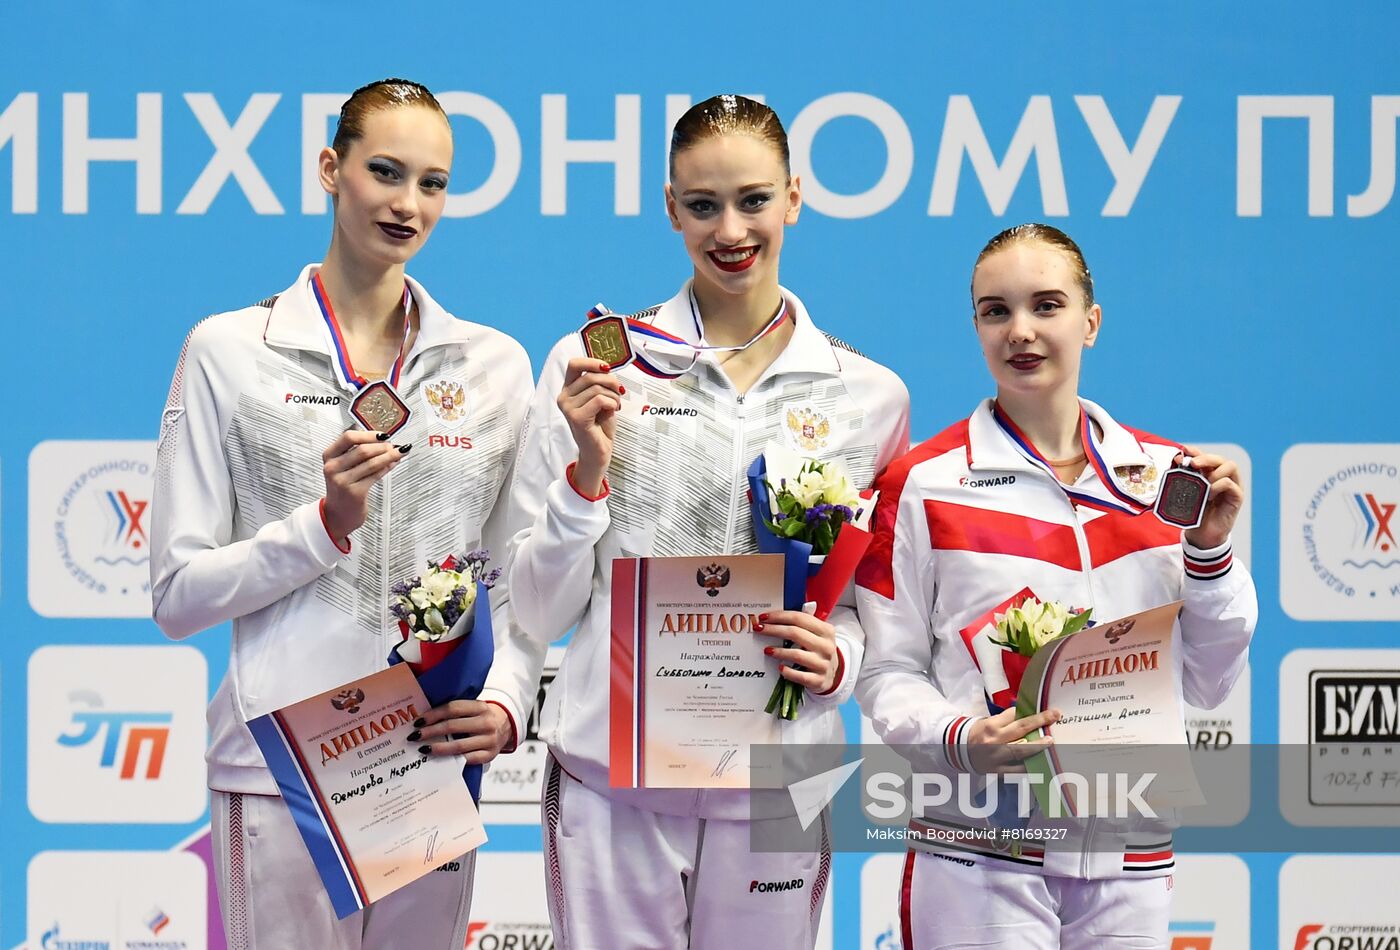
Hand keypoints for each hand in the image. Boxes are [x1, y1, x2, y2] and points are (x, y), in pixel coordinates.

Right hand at [321, 429, 405, 543]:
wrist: (338, 514)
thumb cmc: (343, 486)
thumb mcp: (343, 466)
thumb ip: (357, 452)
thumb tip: (383, 440)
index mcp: (329, 456)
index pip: (348, 437)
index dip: (369, 434)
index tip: (383, 435)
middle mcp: (332, 468)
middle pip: (362, 450)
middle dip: (382, 446)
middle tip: (394, 446)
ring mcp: (343, 481)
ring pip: (371, 463)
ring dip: (389, 456)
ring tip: (399, 453)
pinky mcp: (355, 492)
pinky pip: (375, 475)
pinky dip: (387, 467)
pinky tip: (394, 463)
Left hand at [410, 700, 513, 765]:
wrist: (505, 726)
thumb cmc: (481, 717)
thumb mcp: (473, 709)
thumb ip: (455, 712)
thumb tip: (425, 720)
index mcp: (481, 706)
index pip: (453, 708)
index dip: (433, 714)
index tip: (418, 721)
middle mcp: (487, 722)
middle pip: (453, 726)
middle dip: (431, 732)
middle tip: (415, 736)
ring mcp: (490, 740)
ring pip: (458, 745)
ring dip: (438, 748)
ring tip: (423, 748)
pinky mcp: (489, 755)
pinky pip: (467, 759)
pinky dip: (451, 759)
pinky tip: (439, 758)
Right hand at [558, 358, 621, 496]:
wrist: (599, 451)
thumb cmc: (600, 425)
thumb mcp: (601, 398)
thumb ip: (600, 383)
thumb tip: (607, 368)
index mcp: (568, 389)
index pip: (574, 364)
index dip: (592, 362)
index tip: (607, 368)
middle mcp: (564, 397)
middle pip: (591, 376)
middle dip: (611, 382)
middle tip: (619, 393)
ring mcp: (568, 408)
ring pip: (597, 388)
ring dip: (613, 396)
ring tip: (615, 405)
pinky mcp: (576, 418)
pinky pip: (599, 400)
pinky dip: (611, 403)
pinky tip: (613, 411)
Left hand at [753, 610, 839, 693]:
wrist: (833, 674)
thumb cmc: (819, 651)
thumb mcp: (817, 635)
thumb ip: (802, 624)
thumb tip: (774, 617)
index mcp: (826, 631)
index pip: (800, 618)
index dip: (779, 616)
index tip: (764, 617)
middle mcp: (826, 646)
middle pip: (795, 633)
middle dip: (774, 630)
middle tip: (759, 629)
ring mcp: (823, 664)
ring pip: (797, 655)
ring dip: (779, 651)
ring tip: (767, 650)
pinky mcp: (818, 680)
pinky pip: (800, 676)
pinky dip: (788, 672)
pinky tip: (780, 668)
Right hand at [966, 707, 1059, 773]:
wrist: (957, 752)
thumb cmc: (976, 734)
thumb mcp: (986, 722)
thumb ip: (1004, 720)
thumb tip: (1026, 715)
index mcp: (991, 725)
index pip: (1014, 715)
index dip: (1029, 712)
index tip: (1045, 710)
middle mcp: (994, 740)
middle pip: (1020, 728)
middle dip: (1039, 721)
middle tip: (1055, 716)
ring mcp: (996, 756)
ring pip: (1021, 750)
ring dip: (1038, 745)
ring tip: (1050, 741)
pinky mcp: (998, 771)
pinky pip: (1017, 770)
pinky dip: (1029, 767)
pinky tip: (1041, 764)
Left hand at [1175, 445, 1243, 549]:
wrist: (1201, 535)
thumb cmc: (1194, 514)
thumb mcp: (1185, 494)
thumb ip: (1182, 479)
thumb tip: (1176, 461)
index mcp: (1209, 474)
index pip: (1205, 457)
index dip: (1196, 451)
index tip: (1184, 450)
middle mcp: (1222, 477)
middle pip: (1219, 458)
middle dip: (1205, 458)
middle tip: (1193, 464)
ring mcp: (1231, 486)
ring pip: (1230, 466)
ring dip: (1215, 472)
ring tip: (1204, 484)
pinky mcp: (1236, 497)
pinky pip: (1230, 484)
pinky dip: (1218, 486)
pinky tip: (1209, 495)